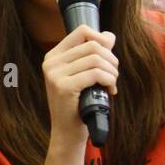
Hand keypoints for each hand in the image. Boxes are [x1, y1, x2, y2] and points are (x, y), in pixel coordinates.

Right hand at [42, 25, 117, 143]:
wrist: (67, 132)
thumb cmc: (78, 104)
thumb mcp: (83, 75)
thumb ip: (93, 55)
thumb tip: (109, 35)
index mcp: (53, 56)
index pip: (82, 31)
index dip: (101, 39)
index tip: (108, 57)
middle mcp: (51, 63)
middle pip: (93, 45)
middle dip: (111, 60)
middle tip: (113, 76)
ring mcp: (55, 75)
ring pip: (96, 59)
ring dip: (112, 72)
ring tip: (111, 84)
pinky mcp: (63, 87)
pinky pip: (96, 74)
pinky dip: (110, 81)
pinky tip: (110, 91)